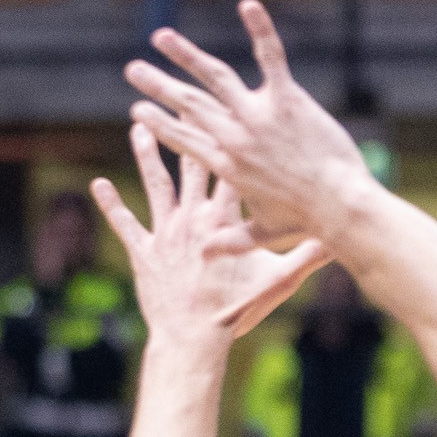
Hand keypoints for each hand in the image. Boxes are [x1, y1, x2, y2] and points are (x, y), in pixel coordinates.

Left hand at [90, 123, 327, 344]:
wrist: (193, 337)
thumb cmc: (236, 311)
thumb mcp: (279, 282)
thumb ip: (307, 257)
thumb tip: (338, 241)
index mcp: (225, 222)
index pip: (230, 171)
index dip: (230, 138)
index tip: (229, 110)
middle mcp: (193, 218)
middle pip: (191, 165)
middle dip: (186, 130)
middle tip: (178, 99)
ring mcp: (165, 233)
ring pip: (155, 184)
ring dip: (146, 154)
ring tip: (137, 126)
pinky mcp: (142, 251)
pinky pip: (124, 222)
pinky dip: (111, 204)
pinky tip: (98, 184)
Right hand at [125, 0, 372, 254]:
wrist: (341, 209)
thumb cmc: (309, 223)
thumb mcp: (266, 236)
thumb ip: (233, 241)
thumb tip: (207, 254)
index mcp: (228, 167)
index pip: (185, 142)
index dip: (160, 126)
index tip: (139, 113)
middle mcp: (235, 138)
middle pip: (189, 106)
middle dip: (158, 87)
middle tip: (133, 71)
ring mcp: (258, 117)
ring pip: (215, 77)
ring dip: (185, 54)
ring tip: (161, 37)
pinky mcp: (286, 100)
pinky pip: (270, 57)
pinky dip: (260, 30)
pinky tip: (248, 6)